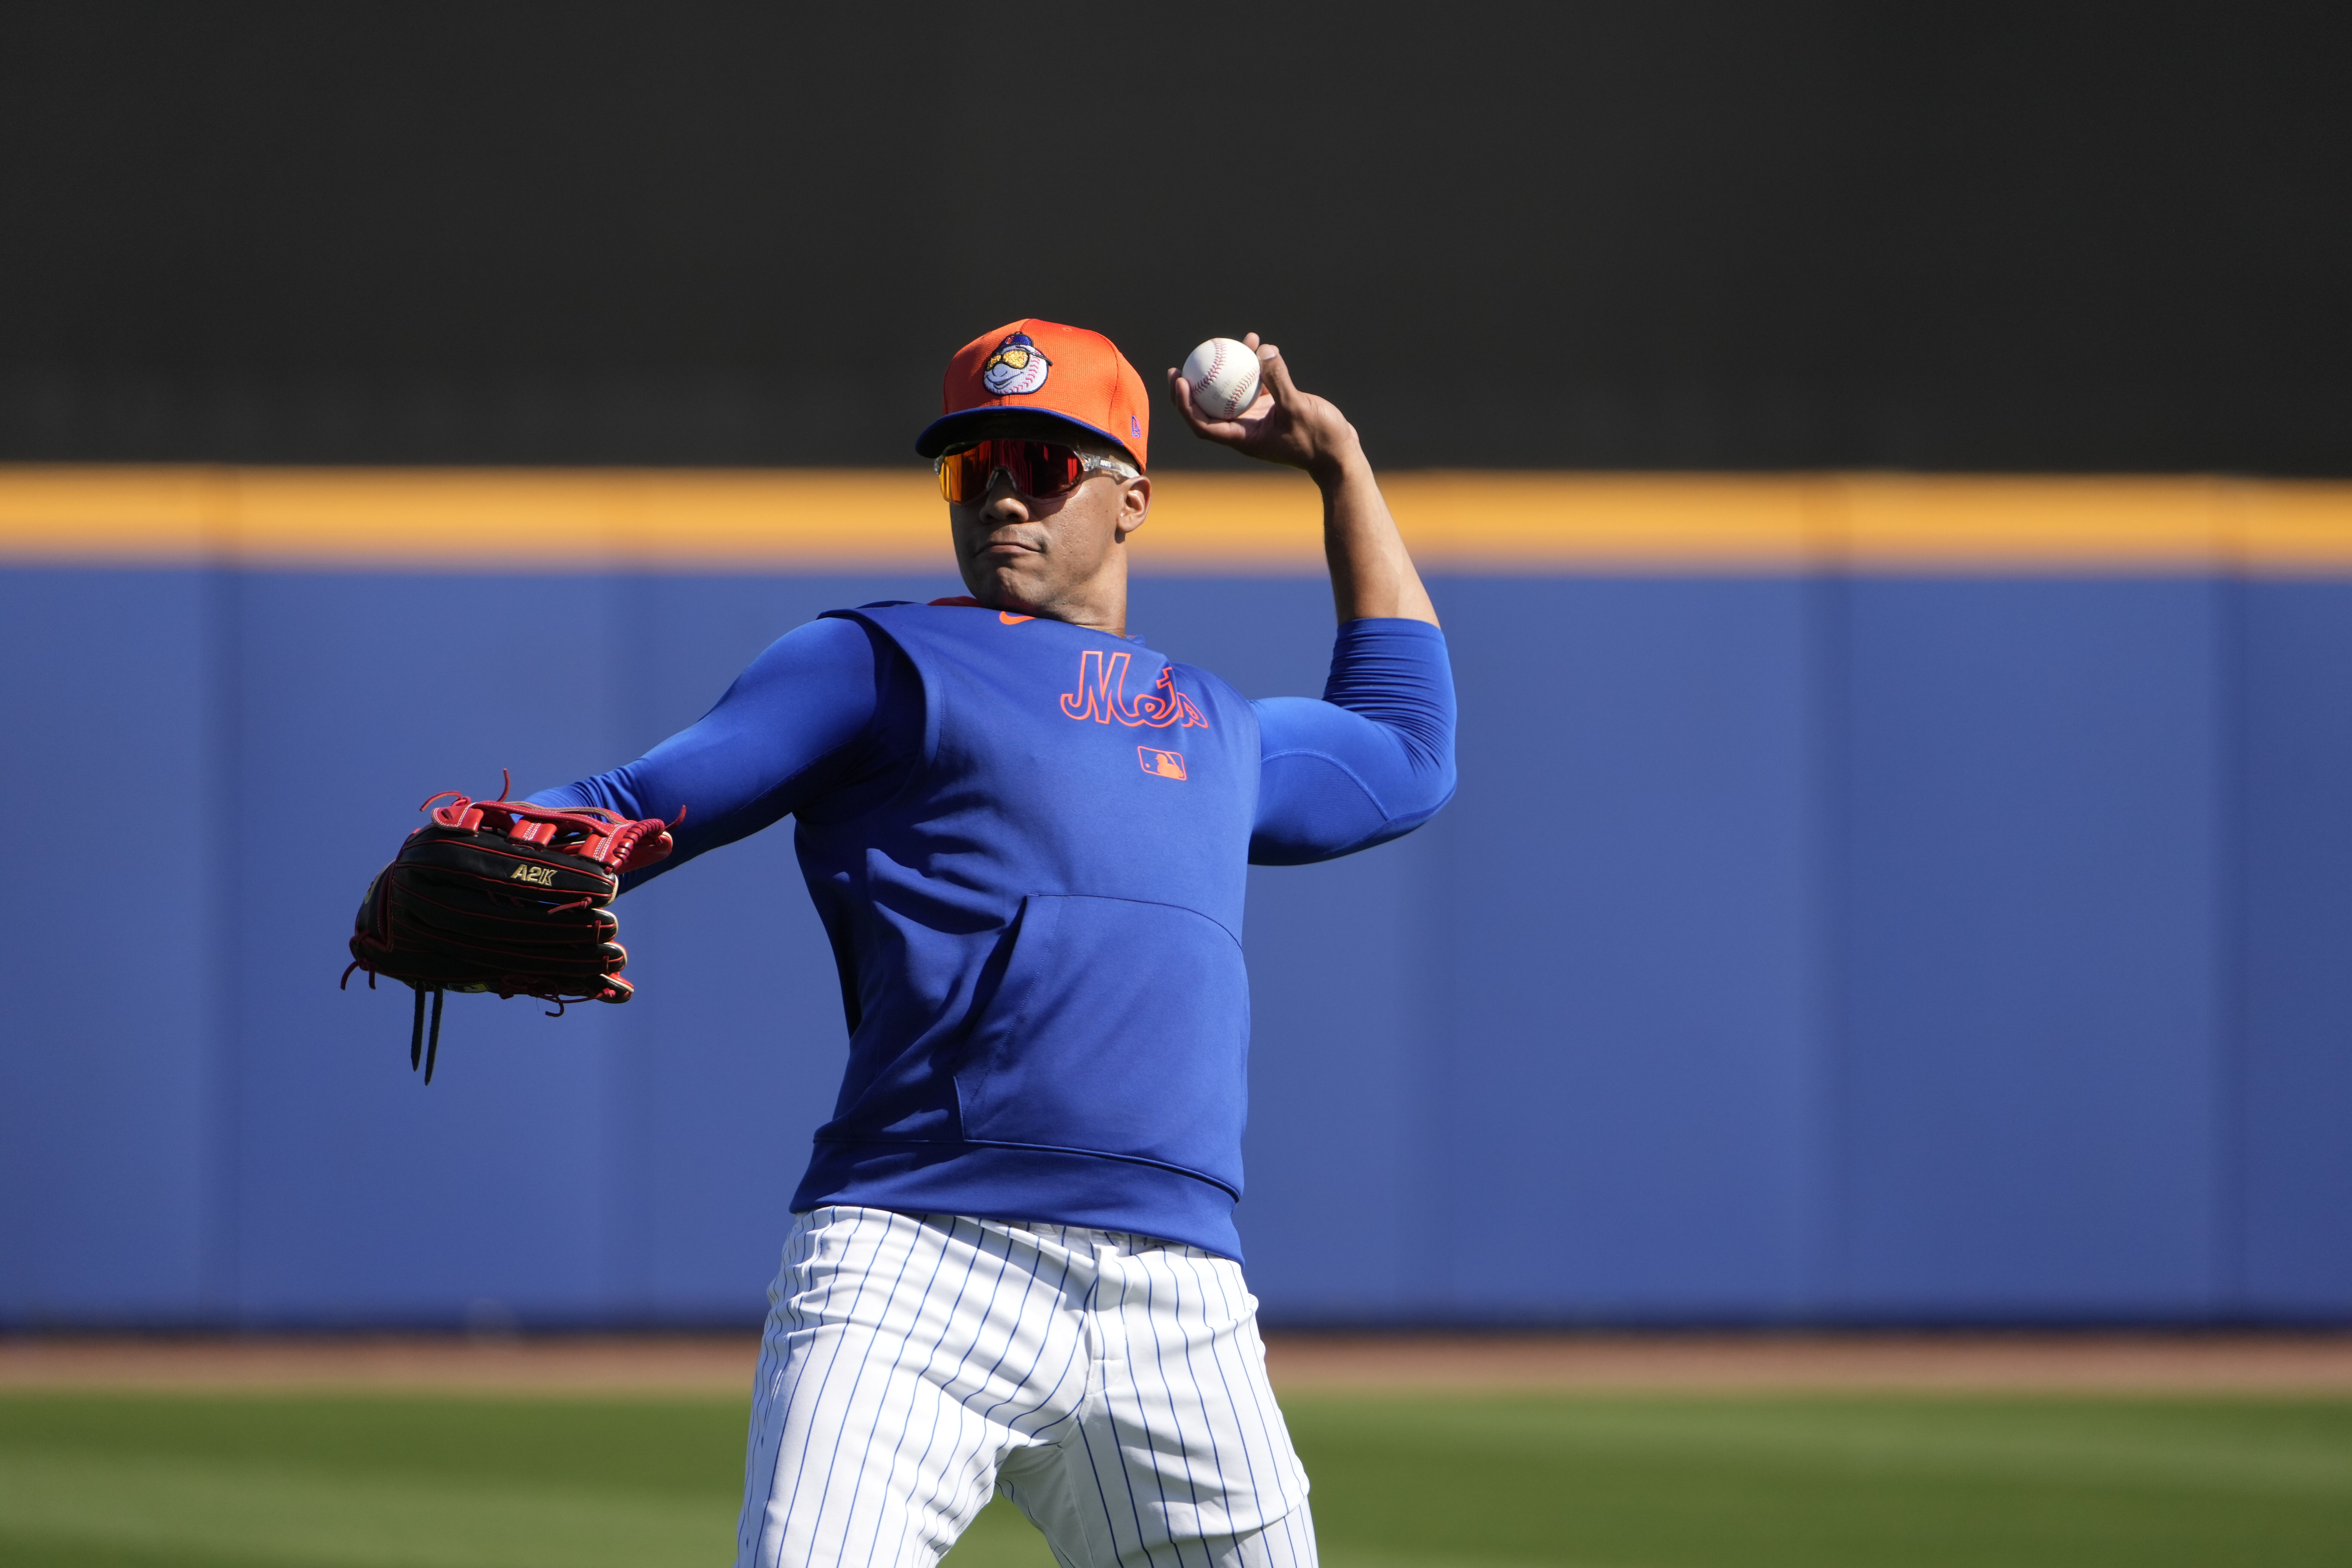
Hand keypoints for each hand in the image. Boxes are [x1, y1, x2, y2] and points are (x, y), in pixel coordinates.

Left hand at [1166, 333, 1362, 484]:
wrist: (1340, 454)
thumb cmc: (1320, 440)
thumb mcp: (1299, 409)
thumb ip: (1279, 381)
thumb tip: (1263, 350)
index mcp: (1242, 438)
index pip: (1202, 424)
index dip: (1185, 405)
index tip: (1181, 380)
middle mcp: (1245, 430)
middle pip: (1206, 410)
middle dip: (1189, 390)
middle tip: (1179, 367)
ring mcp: (1258, 420)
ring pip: (1231, 394)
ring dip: (1224, 372)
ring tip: (1223, 343)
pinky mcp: (1273, 409)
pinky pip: (1255, 386)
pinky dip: (1253, 368)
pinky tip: (1256, 344)